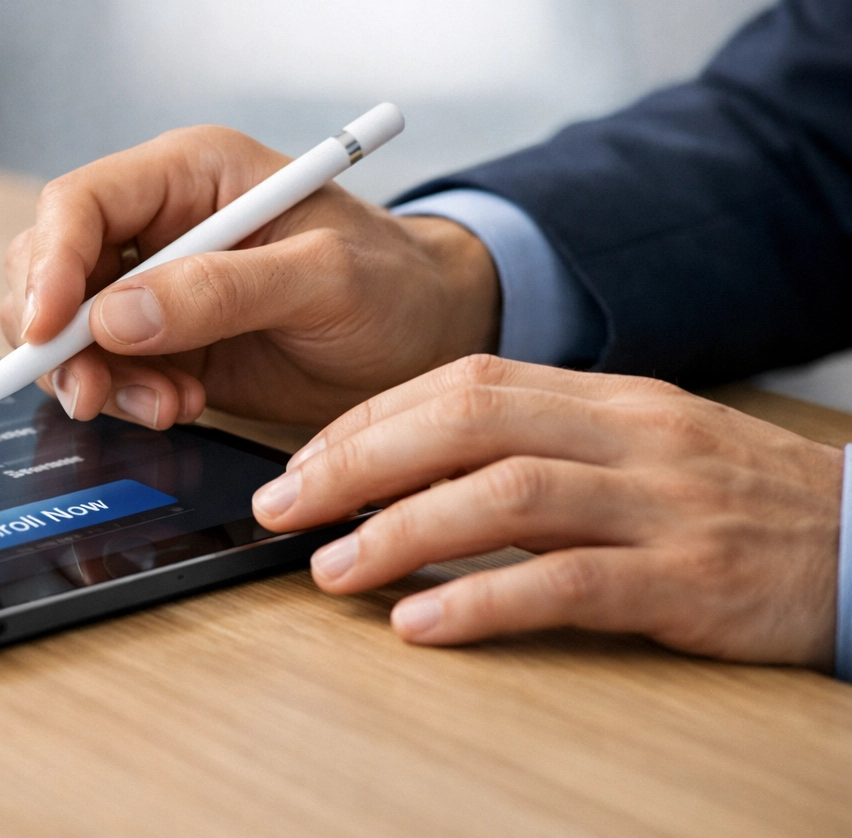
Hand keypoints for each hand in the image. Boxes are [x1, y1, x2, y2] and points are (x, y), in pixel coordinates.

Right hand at [0, 125, 500, 426]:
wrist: (429, 337)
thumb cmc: (394, 284)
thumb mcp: (325, 279)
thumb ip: (222, 291)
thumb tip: (115, 318)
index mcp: (190, 173)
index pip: (79, 204)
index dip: (49, 265)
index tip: (48, 332)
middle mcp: (160, 222)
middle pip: (50, 265)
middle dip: (58, 336)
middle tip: (94, 393)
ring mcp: (155, 284)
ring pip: (66, 326)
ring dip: (94, 376)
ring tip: (167, 406)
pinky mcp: (162, 342)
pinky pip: (103, 368)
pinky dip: (123, 397)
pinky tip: (178, 407)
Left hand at [252, 355, 842, 668]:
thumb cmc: (724, 498)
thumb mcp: (632, 445)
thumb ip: (533, 444)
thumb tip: (405, 469)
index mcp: (604, 395)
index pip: (461, 383)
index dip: (368, 420)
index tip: (303, 460)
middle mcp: (627, 434)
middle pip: (467, 423)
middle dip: (358, 463)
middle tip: (284, 506)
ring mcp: (659, 503)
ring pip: (506, 497)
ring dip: (400, 532)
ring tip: (331, 569)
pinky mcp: (686, 579)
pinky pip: (568, 584)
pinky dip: (482, 602)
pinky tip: (420, 624)